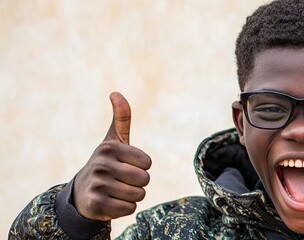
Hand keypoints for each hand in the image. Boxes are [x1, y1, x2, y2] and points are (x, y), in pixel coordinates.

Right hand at [74, 92, 151, 220]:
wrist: (81, 193)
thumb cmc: (106, 163)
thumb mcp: (113, 140)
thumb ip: (121, 118)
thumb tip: (115, 93)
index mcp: (109, 148)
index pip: (147, 163)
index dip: (141, 167)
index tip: (125, 165)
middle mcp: (101, 164)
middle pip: (145, 179)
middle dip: (138, 183)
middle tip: (121, 180)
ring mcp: (97, 184)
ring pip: (139, 195)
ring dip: (132, 196)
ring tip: (116, 191)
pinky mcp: (96, 204)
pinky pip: (129, 209)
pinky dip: (124, 208)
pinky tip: (110, 202)